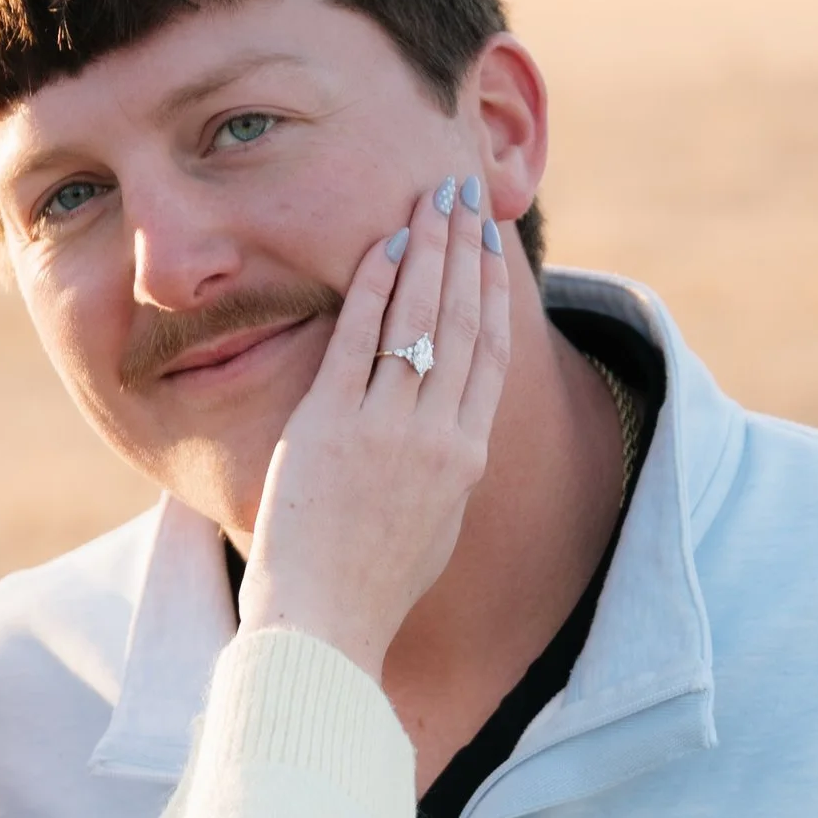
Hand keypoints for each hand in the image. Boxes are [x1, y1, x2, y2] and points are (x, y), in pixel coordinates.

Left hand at [239, 171, 511, 677]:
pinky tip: (383, 243)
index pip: (488, 351)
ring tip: (433, 197)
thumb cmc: (371, 585)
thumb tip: (451, 432)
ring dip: (429, 247)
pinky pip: (358, 338)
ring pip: (419, 316)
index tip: (488, 243)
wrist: (326, 624)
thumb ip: (444, 468)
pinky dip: (375, 285)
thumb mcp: (432, 525)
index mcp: (466, 456)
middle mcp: (437, 433)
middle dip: (465, 248)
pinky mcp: (331, 424)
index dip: (490, 288)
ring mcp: (385, 426)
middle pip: (462, 319)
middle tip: (466, 193)